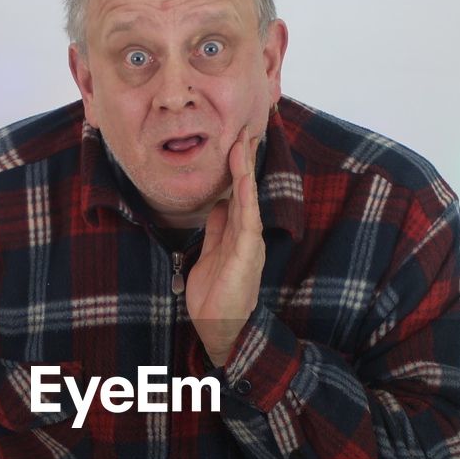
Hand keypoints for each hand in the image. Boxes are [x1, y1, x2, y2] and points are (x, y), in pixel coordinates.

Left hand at [186, 124, 264, 366]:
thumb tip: (217, 206)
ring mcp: (249, 244)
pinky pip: (247, 222)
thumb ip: (217, 230)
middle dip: (244, 162)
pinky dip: (246, 200)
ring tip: (243, 146)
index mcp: (237, 234)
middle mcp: (247, 235)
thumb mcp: (210, 255)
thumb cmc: (216, 295)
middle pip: (245, 191)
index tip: (234, 143)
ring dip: (244, 173)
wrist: (221, 327)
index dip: (236, 169)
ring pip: (248, 200)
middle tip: (244, 131)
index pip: (237, 195)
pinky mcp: (247, 255)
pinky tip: (243, 182)